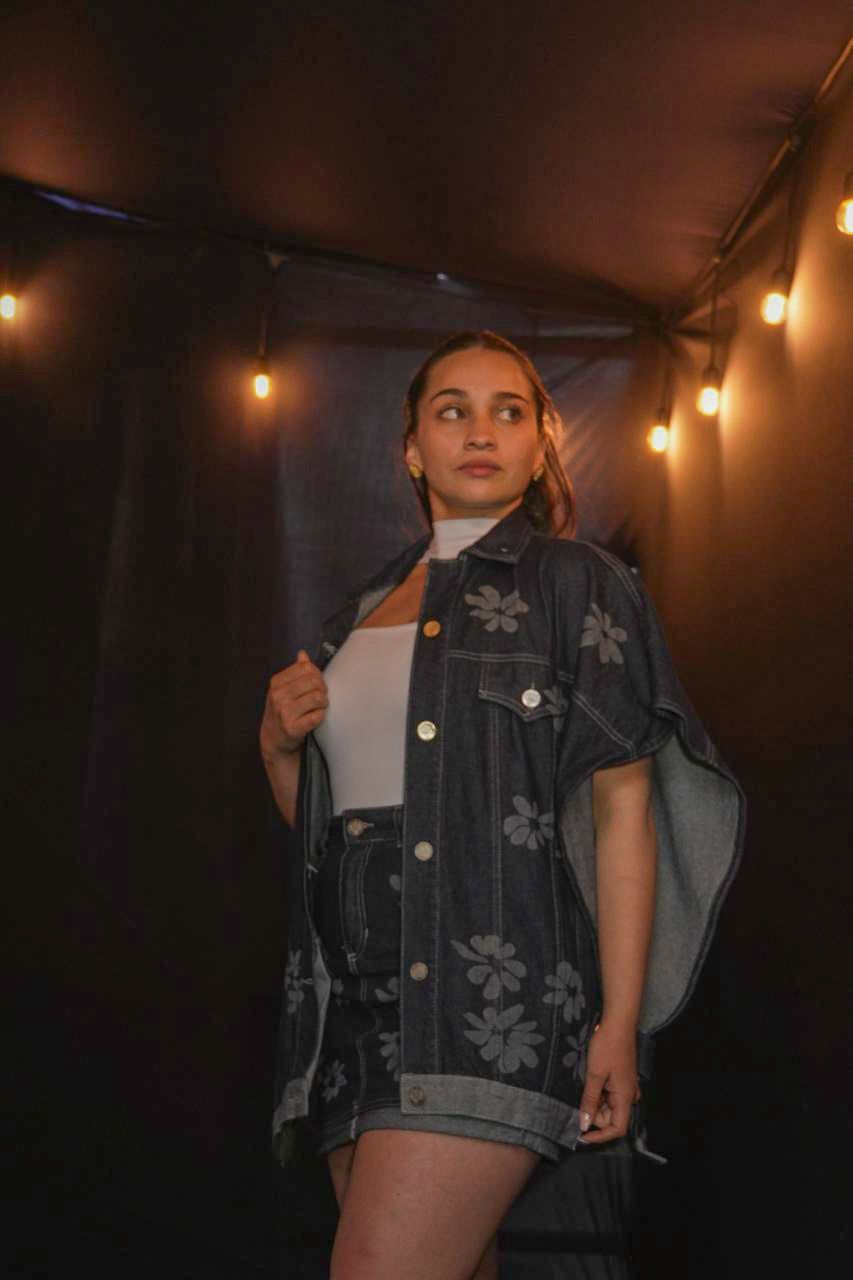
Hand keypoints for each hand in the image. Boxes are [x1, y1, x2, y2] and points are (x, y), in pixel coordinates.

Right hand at [259, 649, 328, 759]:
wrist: (274, 740)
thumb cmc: (282, 711)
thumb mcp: (283, 690)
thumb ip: (295, 672)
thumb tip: (302, 654)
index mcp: (277, 683)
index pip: (306, 667)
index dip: (317, 674)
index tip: (317, 684)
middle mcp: (278, 696)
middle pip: (314, 681)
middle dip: (323, 689)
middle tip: (321, 697)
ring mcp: (284, 712)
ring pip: (318, 698)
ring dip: (324, 703)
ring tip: (320, 707)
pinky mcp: (293, 728)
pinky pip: (317, 716)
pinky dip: (321, 716)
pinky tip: (316, 717)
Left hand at [577, 1020, 640, 1145]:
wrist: (617, 1023)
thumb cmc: (607, 1047)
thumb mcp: (594, 1075)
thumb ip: (589, 1101)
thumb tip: (584, 1125)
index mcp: (625, 1098)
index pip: (617, 1129)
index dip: (600, 1136)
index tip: (582, 1135)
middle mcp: (629, 1095)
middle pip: (611, 1117)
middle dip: (593, 1114)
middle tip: (579, 1098)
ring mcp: (625, 1086)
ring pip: (608, 1106)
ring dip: (594, 1102)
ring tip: (585, 1084)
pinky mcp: (620, 1078)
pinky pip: (609, 1094)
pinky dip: (598, 1093)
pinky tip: (590, 1080)